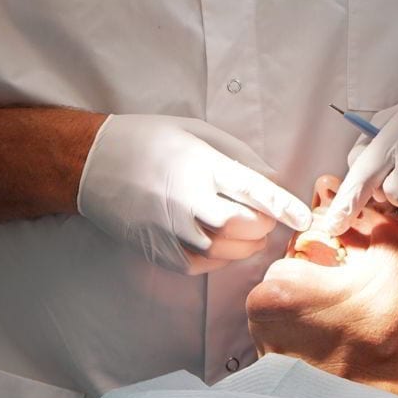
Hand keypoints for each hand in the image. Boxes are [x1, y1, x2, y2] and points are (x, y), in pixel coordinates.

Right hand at [78, 115, 310, 273]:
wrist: (92, 165)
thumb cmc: (149, 141)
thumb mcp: (196, 131)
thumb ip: (238, 156)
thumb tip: (271, 179)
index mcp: (200, 166)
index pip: (253, 190)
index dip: (284, 207)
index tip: (305, 218)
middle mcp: (187, 200)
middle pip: (242, 226)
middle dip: (262, 226)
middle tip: (264, 219)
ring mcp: (170, 229)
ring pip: (223, 251)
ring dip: (244, 246)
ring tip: (245, 232)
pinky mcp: (157, 250)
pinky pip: (199, 265)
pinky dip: (217, 259)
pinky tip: (217, 244)